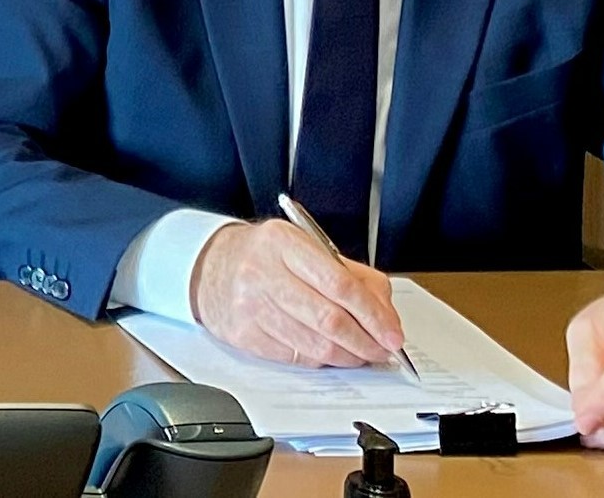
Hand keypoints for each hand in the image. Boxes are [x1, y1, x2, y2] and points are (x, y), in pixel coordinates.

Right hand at [191, 219, 406, 366]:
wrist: (210, 267)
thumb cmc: (266, 257)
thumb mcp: (306, 248)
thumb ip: (353, 275)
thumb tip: (387, 317)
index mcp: (284, 242)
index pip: (340, 283)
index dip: (373, 314)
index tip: (393, 334)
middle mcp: (263, 272)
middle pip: (330, 320)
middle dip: (366, 342)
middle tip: (383, 351)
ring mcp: (251, 305)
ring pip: (316, 346)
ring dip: (348, 357)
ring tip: (360, 354)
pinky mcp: (244, 335)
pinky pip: (296, 359)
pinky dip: (320, 360)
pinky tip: (327, 352)